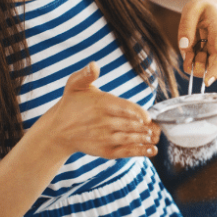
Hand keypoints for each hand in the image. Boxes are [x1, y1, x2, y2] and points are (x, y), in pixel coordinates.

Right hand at [43, 62, 159, 159]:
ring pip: (131, 138)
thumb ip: (86, 74)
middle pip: (131, 124)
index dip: (139, 113)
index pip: (125, 107)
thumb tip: (94, 65)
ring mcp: (104, 138)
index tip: (148, 117)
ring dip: (146, 138)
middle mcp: (103, 122)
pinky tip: (152, 150)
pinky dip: (141, 152)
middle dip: (147, 126)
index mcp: (101, 104)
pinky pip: (126, 152)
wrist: (58, 131)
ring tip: (155, 136)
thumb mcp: (74, 85)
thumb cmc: (71, 105)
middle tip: (158, 128)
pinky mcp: (105, 151)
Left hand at [177, 0, 216, 85]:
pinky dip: (192, 57)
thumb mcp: (193, 8)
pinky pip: (200, 62)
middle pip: (212, 66)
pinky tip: (193, 44)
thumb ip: (186, 25)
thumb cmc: (208, 6)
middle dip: (197, 65)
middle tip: (190, 49)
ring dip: (192, 60)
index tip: (207, 82)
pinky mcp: (212, 55)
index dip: (216, 70)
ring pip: (204, 66)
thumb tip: (184, 47)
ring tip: (192, 41)